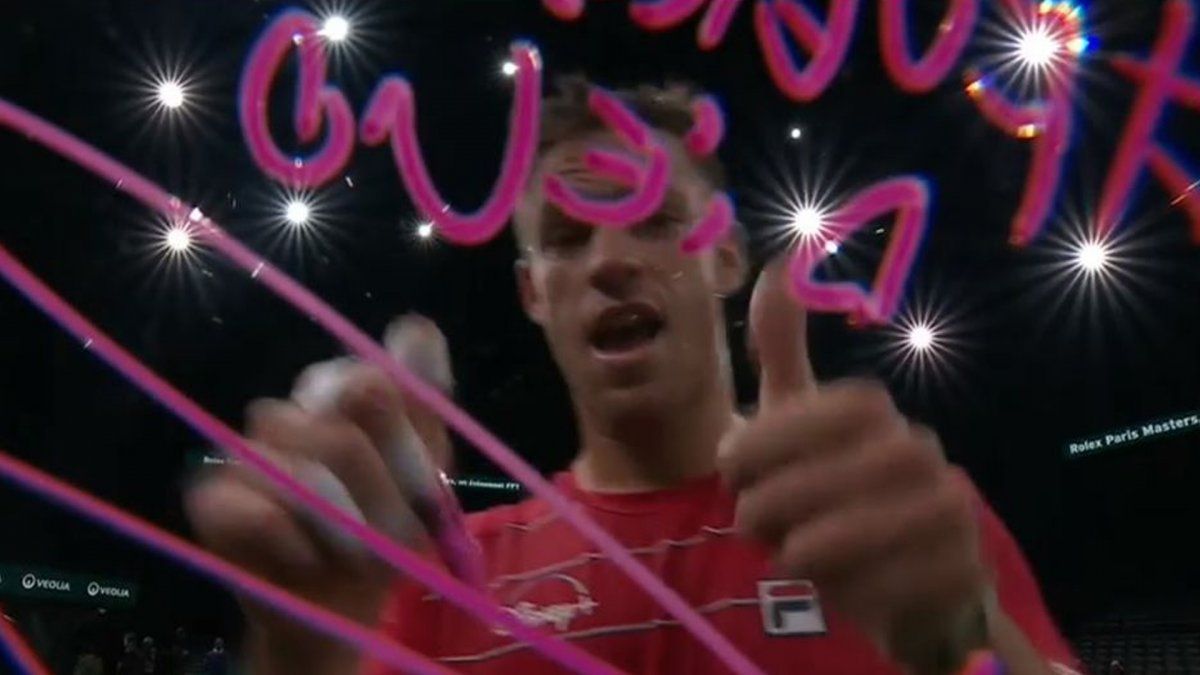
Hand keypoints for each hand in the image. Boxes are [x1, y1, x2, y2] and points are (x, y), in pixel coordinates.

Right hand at [185, 315, 453, 673]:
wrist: (340, 603)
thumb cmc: (389, 530)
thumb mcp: (429, 469)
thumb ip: (424, 397)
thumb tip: (414, 325)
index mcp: (344, 395)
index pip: (369, 380)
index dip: (401, 435)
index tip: (422, 479)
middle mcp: (294, 411)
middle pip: (343, 425)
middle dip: (383, 492)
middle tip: (392, 531)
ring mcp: (249, 452)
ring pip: (298, 466)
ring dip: (342, 523)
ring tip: (355, 551)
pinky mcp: (214, 500)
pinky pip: (252, 508)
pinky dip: (293, 541)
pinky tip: (307, 557)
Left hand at [719, 264, 986, 666]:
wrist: (908, 580)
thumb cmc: (833, 487)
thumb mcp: (797, 417)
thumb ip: (782, 346)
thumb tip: (783, 260)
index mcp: (872, 408)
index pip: (817, 411)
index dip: (766, 442)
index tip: (733, 470)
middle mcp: (919, 449)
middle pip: (820, 480)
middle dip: (770, 506)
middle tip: (752, 524)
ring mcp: (948, 510)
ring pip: (845, 537)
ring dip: (799, 552)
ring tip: (791, 555)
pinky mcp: (962, 572)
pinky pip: (886, 587)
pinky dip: (846, 590)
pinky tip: (840, 585)